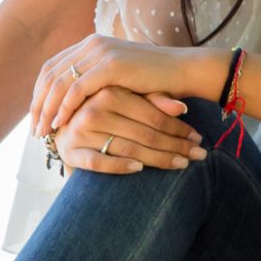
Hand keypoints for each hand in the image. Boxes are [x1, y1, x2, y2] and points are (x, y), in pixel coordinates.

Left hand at [31, 34, 203, 142]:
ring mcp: (101, 52)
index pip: (53, 67)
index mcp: (91, 44)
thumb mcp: (119, 77)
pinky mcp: (111, 66)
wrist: (182, 71)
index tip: (36, 115)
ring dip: (47, 109)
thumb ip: (97, 81)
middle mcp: (92, 44)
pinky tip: (61, 123)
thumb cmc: (155, 80)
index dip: (40, 92)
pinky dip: (65, 107)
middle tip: (34, 129)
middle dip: (38, 103)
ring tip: (43, 132)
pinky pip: (77, 89)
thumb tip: (74, 100)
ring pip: (60, 82)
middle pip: (50, 74)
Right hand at [51, 85, 208, 172]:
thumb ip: (154, 99)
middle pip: (144, 133)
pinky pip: (98, 162)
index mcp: (109, 92)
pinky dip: (120, 165)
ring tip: (182, 164)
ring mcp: (80, 132)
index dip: (178, 128)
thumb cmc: (103, 108)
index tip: (199, 138)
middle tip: (200, 155)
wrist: (60, 121)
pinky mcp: (71, 152)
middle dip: (176, 146)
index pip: (152, 115)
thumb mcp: (128, 97)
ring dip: (159, 158)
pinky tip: (139, 168)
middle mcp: (93, 110)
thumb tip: (182, 107)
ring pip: (128, 148)